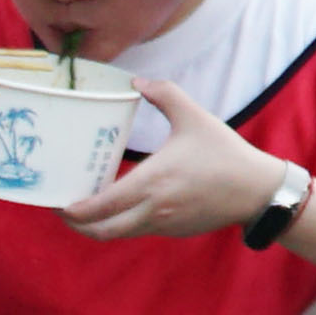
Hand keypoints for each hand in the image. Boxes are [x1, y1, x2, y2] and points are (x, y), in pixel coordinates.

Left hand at [61, 73, 280, 240]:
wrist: (258, 190)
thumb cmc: (225, 153)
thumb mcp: (194, 117)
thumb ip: (165, 94)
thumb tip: (136, 80)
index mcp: (153, 183)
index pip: (103, 206)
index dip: (74, 210)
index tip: (57, 203)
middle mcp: (154, 209)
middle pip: (102, 231)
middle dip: (76, 224)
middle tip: (60, 208)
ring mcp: (163, 224)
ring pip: (118, 234)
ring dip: (96, 225)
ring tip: (82, 207)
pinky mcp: (173, 231)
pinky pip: (137, 230)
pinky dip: (119, 223)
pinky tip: (115, 206)